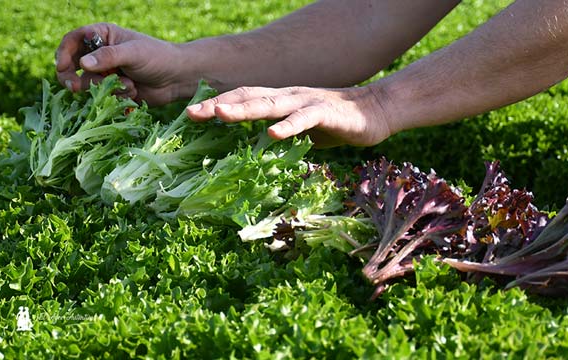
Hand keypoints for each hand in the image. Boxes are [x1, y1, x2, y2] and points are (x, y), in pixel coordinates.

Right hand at [55, 23, 184, 105]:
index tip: (61, 67)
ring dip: (106, 88)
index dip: (63, 54)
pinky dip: (117, 96)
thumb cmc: (157, 58)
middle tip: (74, 87)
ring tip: (129, 85)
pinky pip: (103, 97)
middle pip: (72, 65)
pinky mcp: (113, 90)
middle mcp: (100, 54)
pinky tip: (134, 92)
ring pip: (88, 85)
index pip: (72, 41)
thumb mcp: (133, 53)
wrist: (177, 78)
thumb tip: (83, 63)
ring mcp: (106, 73)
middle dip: (74, 77)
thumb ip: (108, 57)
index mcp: (102, 36)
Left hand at [186, 85, 392, 147]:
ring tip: (220, 115)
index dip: (218, 105)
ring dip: (245, 109)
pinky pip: (304, 119)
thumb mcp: (301, 130)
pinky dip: (288, 126)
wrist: (375, 110)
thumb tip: (260, 148)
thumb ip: (280, 133)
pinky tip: (273, 134)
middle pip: (249, 97)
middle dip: (219, 105)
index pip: (244, 98)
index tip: (192, 115)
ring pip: (271, 103)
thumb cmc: (336, 123)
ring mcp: (306, 102)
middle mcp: (289, 96)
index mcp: (280, 100)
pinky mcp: (326, 112)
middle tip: (192, 113)